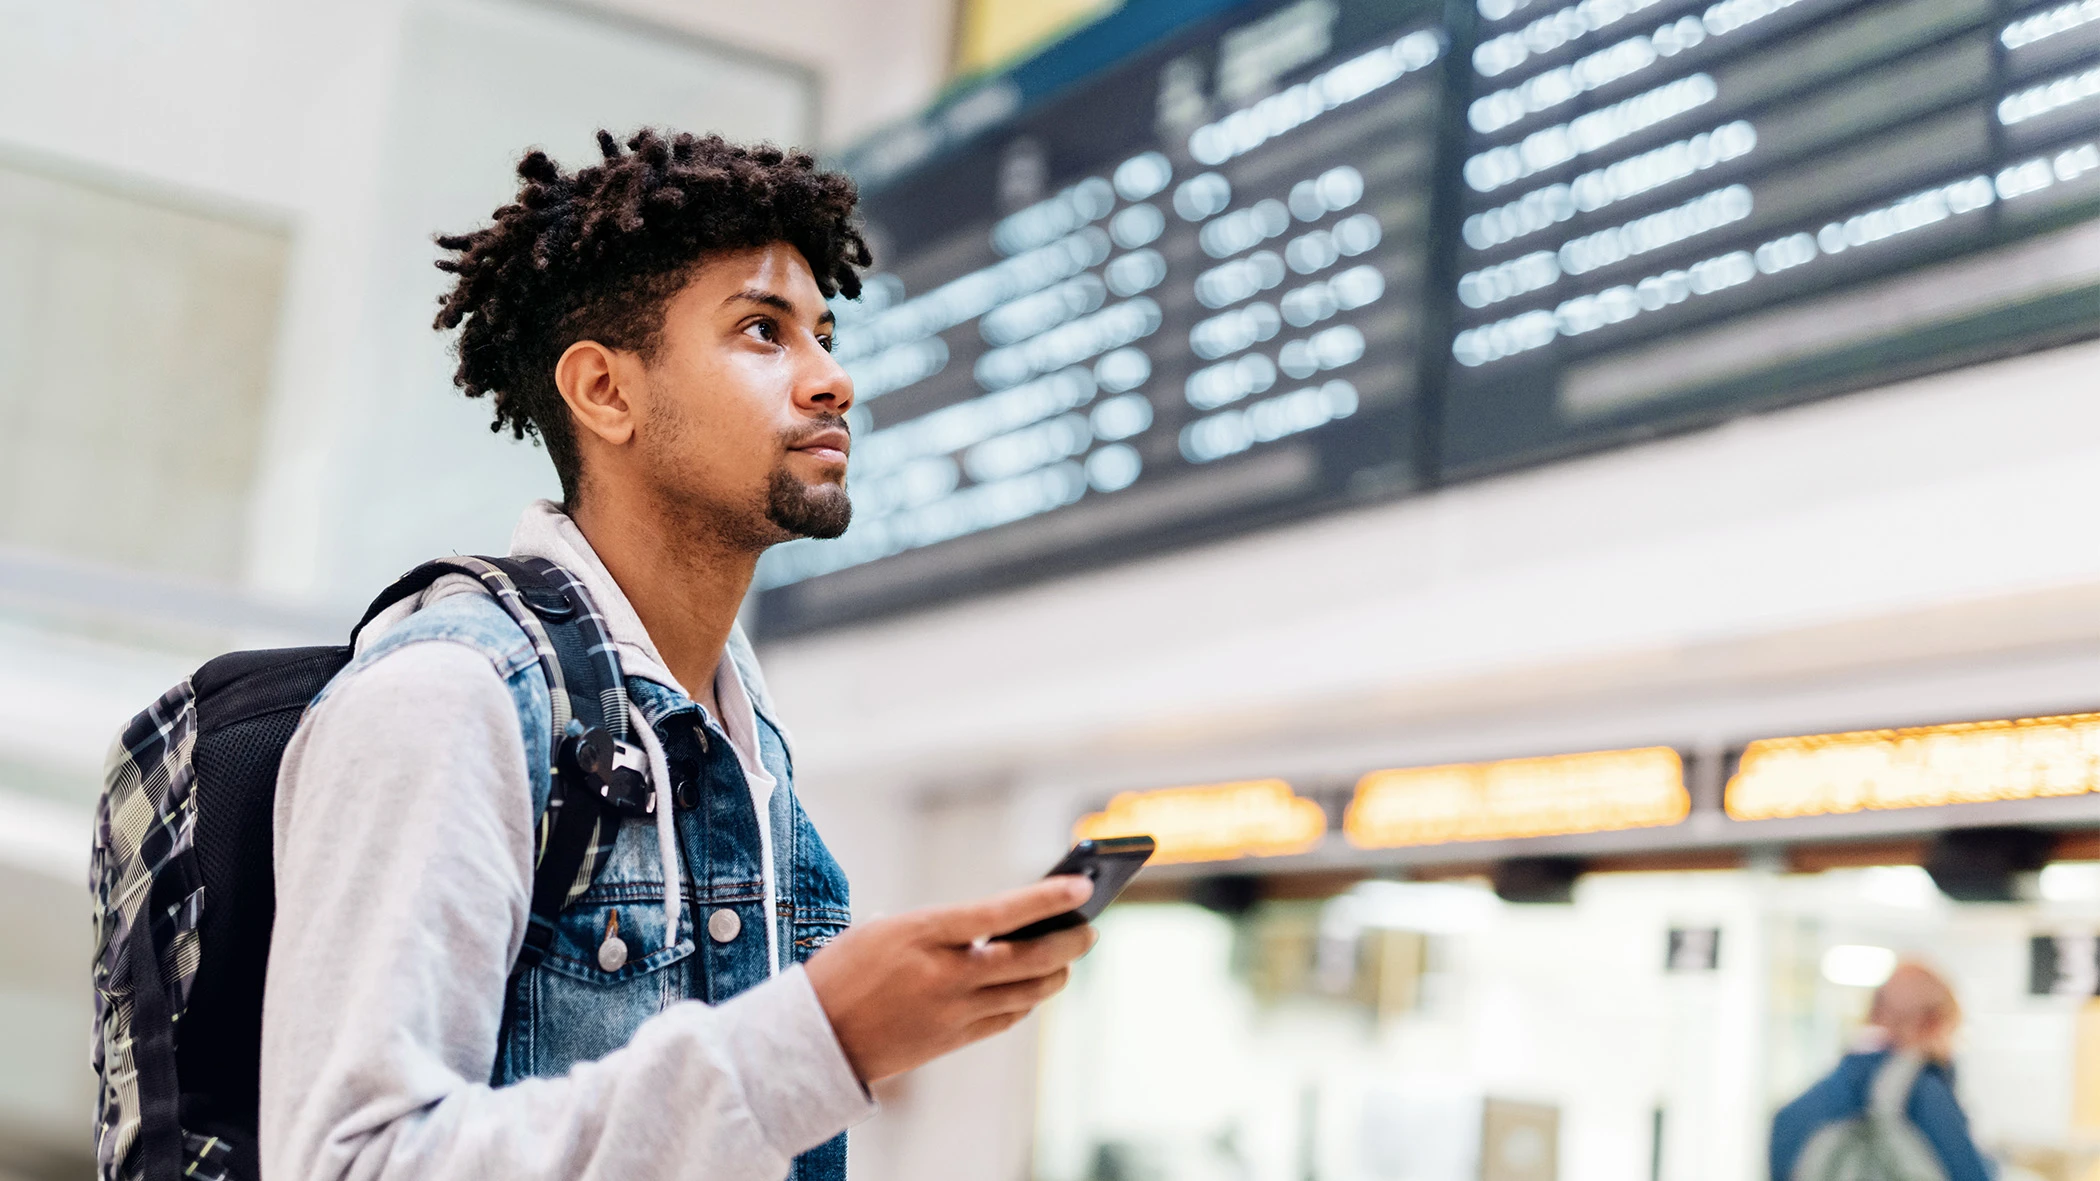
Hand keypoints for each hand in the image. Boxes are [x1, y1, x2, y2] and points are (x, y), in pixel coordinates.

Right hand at [804, 876, 1097, 1082]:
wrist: (811, 1037)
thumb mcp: (886, 928)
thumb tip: (1001, 927)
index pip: (1002, 913)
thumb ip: (944, 927)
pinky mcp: (952, 1042)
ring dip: (1055, 973)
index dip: (1048, 898)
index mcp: (925, 934)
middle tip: (1089, 928)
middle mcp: (945, 975)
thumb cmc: (844, 970)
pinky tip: (1033, 988)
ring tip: (1068, 957)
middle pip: (1030, 958)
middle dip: (1069, 941)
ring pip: (1028, 993)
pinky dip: (1027, 1001)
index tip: (1082, 885)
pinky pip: (1007, 1019)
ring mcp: (952, 1013)